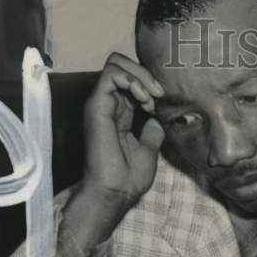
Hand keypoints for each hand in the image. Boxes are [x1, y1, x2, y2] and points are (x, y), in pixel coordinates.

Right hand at [62, 53, 166, 256]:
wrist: (115, 192)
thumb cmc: (128, 178)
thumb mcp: (148, 151)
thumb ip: (151, 133)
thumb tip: (156, 121)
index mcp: (119, 114)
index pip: (130, 81)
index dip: (148, 84)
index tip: (160, 103)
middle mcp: (108, 105)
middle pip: (121, 66)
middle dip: (144, 73)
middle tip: (158, 94)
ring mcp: (101, 103)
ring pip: (116, 64)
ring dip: (140, 76)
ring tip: (151, 98)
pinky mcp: (96, 105)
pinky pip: (111, 74)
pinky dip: (131, 80)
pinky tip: (144, 99)